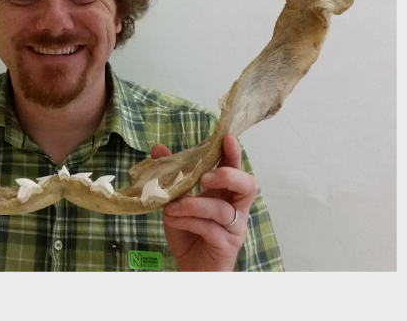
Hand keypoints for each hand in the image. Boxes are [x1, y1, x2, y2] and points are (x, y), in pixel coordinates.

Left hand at [153, 134, 256, 271]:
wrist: (191, 268)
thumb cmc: (189, 234)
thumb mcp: (176, 202)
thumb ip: (172, 178)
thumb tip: (158, 148)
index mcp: (226, 193)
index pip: (235, 168)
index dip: (234, 153)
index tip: (226, 138)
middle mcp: (237, 208)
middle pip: (248, 185)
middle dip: (228, 176)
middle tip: (205, 177)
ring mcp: (235, 227)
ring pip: (223, 209)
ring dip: (194, 205)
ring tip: (171, 207)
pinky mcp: (227, 244)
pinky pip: (211, 229)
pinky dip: (189, 222)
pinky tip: (173, 220)